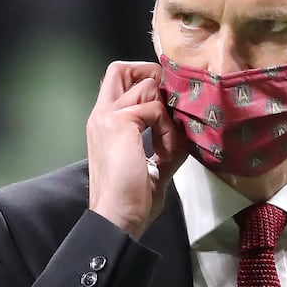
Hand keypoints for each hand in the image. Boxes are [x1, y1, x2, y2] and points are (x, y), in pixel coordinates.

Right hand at [86, 61, 187, 239]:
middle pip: (120, 68)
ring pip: (147, 87)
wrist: (118, 218)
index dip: (144, 82)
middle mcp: (101, 114)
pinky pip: (155, 110)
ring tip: (168, 144)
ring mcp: (108, 116)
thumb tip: (184, 132)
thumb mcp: (152, 165)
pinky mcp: (120, 123)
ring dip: (166, 114)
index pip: (118, 81)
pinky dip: (167, 130)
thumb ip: (163, 143)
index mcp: (105, 123)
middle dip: (150, 76)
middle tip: (168, 105)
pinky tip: (165, 152)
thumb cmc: (132, 198)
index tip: (165, 106)